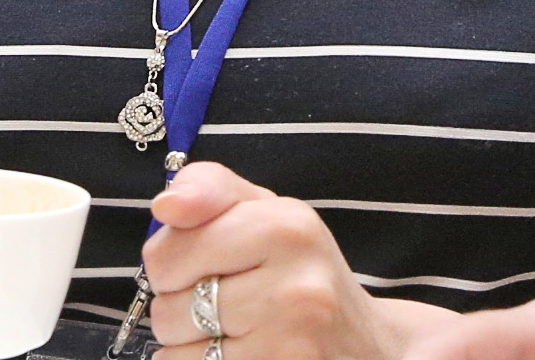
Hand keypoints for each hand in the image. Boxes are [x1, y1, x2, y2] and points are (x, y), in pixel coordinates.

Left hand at [144, 160, 451, 358]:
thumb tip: (164, 205)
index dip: (168, 263)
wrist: (370, 345)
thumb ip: (212, 190)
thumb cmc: (301, 271)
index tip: (196, 264)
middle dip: (178, 308)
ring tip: (232, 333)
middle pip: (169, 308)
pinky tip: (240, 355)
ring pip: (177, 355)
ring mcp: (291, 344)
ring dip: (190, 348)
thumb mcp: (267, 211)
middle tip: (221, 302)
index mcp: (287, 226)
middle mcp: (295, 286)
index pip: (168, 252)